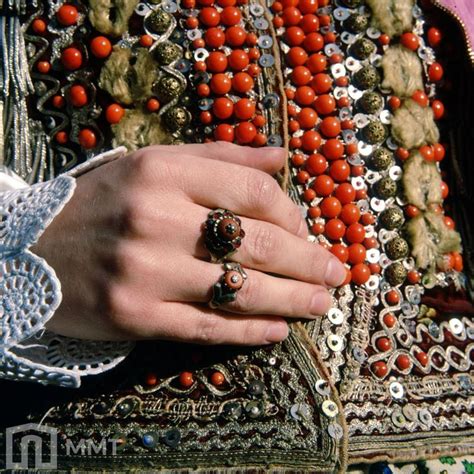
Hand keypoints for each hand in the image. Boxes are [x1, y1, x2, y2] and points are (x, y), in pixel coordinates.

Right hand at [33, 142, 345, 344]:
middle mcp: (155, 219)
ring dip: (290, 300)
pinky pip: (206, 328)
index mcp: (163, 173)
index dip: (293, 214)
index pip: (254, 192)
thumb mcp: (154, 164)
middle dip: (307, 262)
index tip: (307, 231)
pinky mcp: (136, 317)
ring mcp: (145, 272)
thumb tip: (282, 156)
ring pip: (239, 291)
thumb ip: (221, 157)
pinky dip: (249, 332)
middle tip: (336, 274)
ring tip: (320, 304)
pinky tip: (278, 331)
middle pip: (256, 244)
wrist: (32, 251)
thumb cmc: (104, 204)